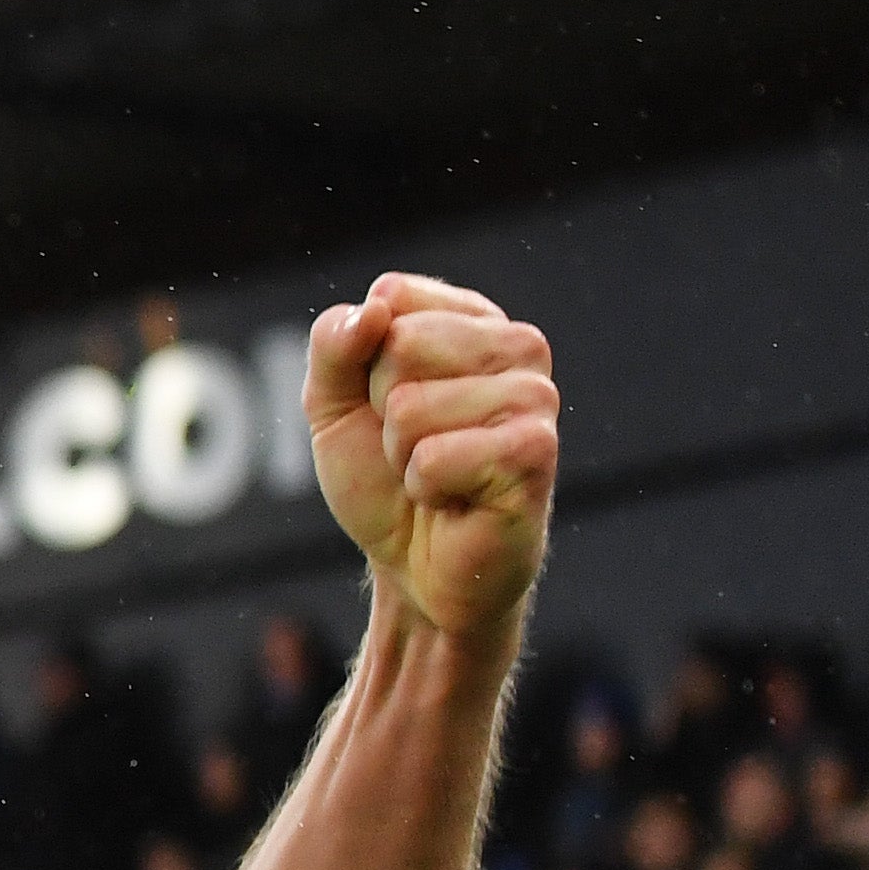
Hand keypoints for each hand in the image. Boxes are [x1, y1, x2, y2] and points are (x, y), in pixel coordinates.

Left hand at [307, 271, 558, 636]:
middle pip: (401, 346)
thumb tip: (373, 306)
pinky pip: (434, 456)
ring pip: (412, 406)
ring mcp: (534, 397)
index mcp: (473, 320)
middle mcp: (518, 347)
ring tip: (437, 477)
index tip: (385, 407)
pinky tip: (456, 499)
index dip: (363, 368)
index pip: (391, 300)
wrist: (415, 569)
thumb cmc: (382, 482)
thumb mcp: (334, 406)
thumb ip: (334, 345)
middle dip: (383, 413)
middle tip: (413, 449)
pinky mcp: (535, 451)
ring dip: (404, 456)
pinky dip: (425, 487)